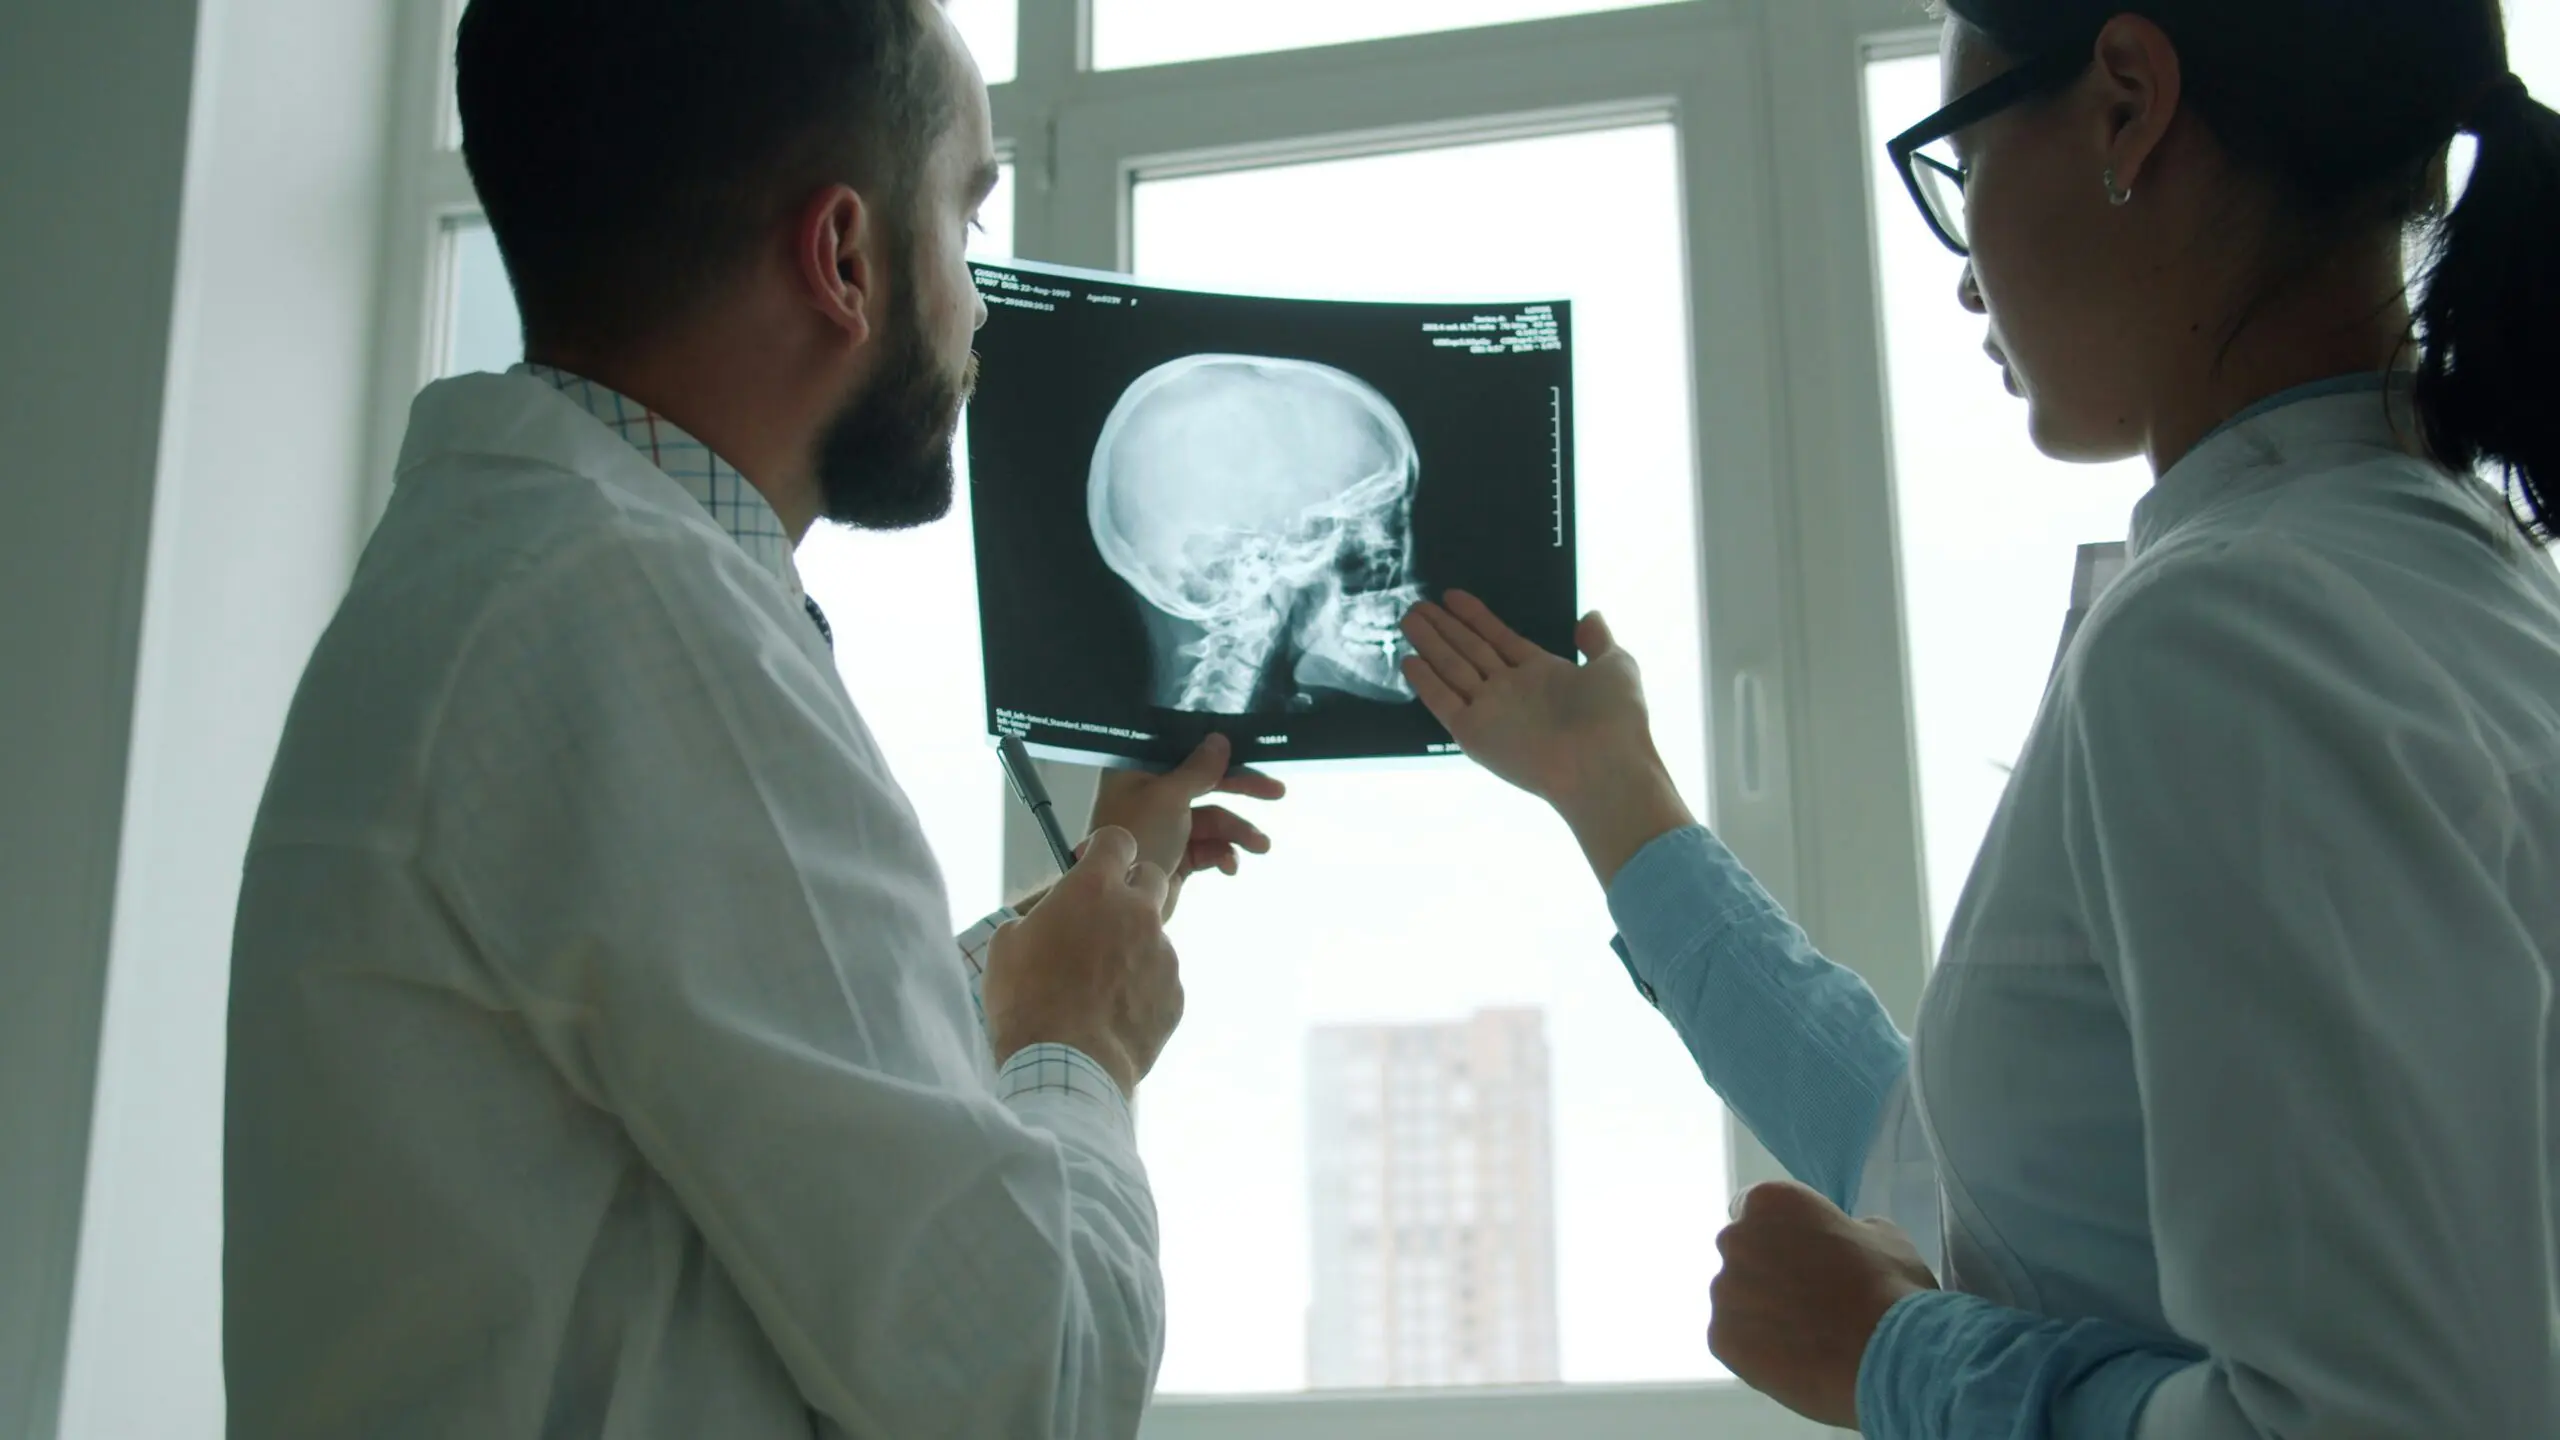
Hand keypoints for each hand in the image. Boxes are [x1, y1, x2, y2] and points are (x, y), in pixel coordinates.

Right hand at [981, 827, 1182, 1095]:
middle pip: (1152, 878)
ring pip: (1155, 935)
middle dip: (1132, 889)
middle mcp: (1138, 912)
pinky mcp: (1176, 993)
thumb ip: (1039, 918)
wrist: (1065, 1067)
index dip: (1105, 849)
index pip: (1117, 840)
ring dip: (1133, 948)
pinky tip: (1112, 1014)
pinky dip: (1142, 988)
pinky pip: (1160, 979)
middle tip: (1105, 918)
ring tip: (1099, 986)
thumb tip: (1049, 921)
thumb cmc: (1027, 1002)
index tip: (1094, 863)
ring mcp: (1163, 953)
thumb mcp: (1008, 945)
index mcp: (1095, 888)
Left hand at [1087, 733, 1285, 919]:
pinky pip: (1207, 848)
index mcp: (1139, 771)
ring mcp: (1165, 827)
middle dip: (1241, 792)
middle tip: (1277, 792)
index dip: (1218, 752)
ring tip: (1262, 847)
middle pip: (1204, 784)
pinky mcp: (1176, 857)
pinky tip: (1230, 867)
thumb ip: (1199, 769)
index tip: (1251, 752)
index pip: (1184, 751)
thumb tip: (1220, 739)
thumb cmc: (1138, 835)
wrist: (1119, 900)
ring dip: (1237, 832)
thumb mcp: (1169, 796)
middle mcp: (1151, 795)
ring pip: (1211, 820)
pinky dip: (1222, 855)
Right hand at [1401, 592, 1695, 883]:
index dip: (1475, 617)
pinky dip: (1426, 683)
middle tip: (1416, 606)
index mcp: (1543, 674)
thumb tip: (1590, 616)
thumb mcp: (1616, 666)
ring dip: (1430, 644)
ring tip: (1408, 619)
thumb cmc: (1615, 718)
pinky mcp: (1475, 735)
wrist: (1604, 766)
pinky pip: (1444, 703)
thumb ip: (1599, 641)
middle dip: (1443, 627)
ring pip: (1452, 669)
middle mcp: (1513, 691)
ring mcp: (1492, 712)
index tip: (1453, 596)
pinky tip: (1409, 661)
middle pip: (1469, 651)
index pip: (1499, 639)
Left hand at [1708, 1182, 1939, 1430]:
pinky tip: (1794, 1359)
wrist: (1885, 1354)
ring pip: (1736, 1299)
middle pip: (1741, 1252)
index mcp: (1770, 1202)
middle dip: (1764, 1270)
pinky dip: (1757, 1350)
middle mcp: (1736, 1239)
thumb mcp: (1883, 1237)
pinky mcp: (1721, 1338)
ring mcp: (1723, 1291)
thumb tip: (1841, 1239)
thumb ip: (1848, 1229)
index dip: (1776, 1232)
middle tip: (1804, 1298)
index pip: (1754, 1208)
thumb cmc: (1889, 1285)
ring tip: (1803, 1336)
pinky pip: (1735, 1340)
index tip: (1796, 1253)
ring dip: (1760, 1311)